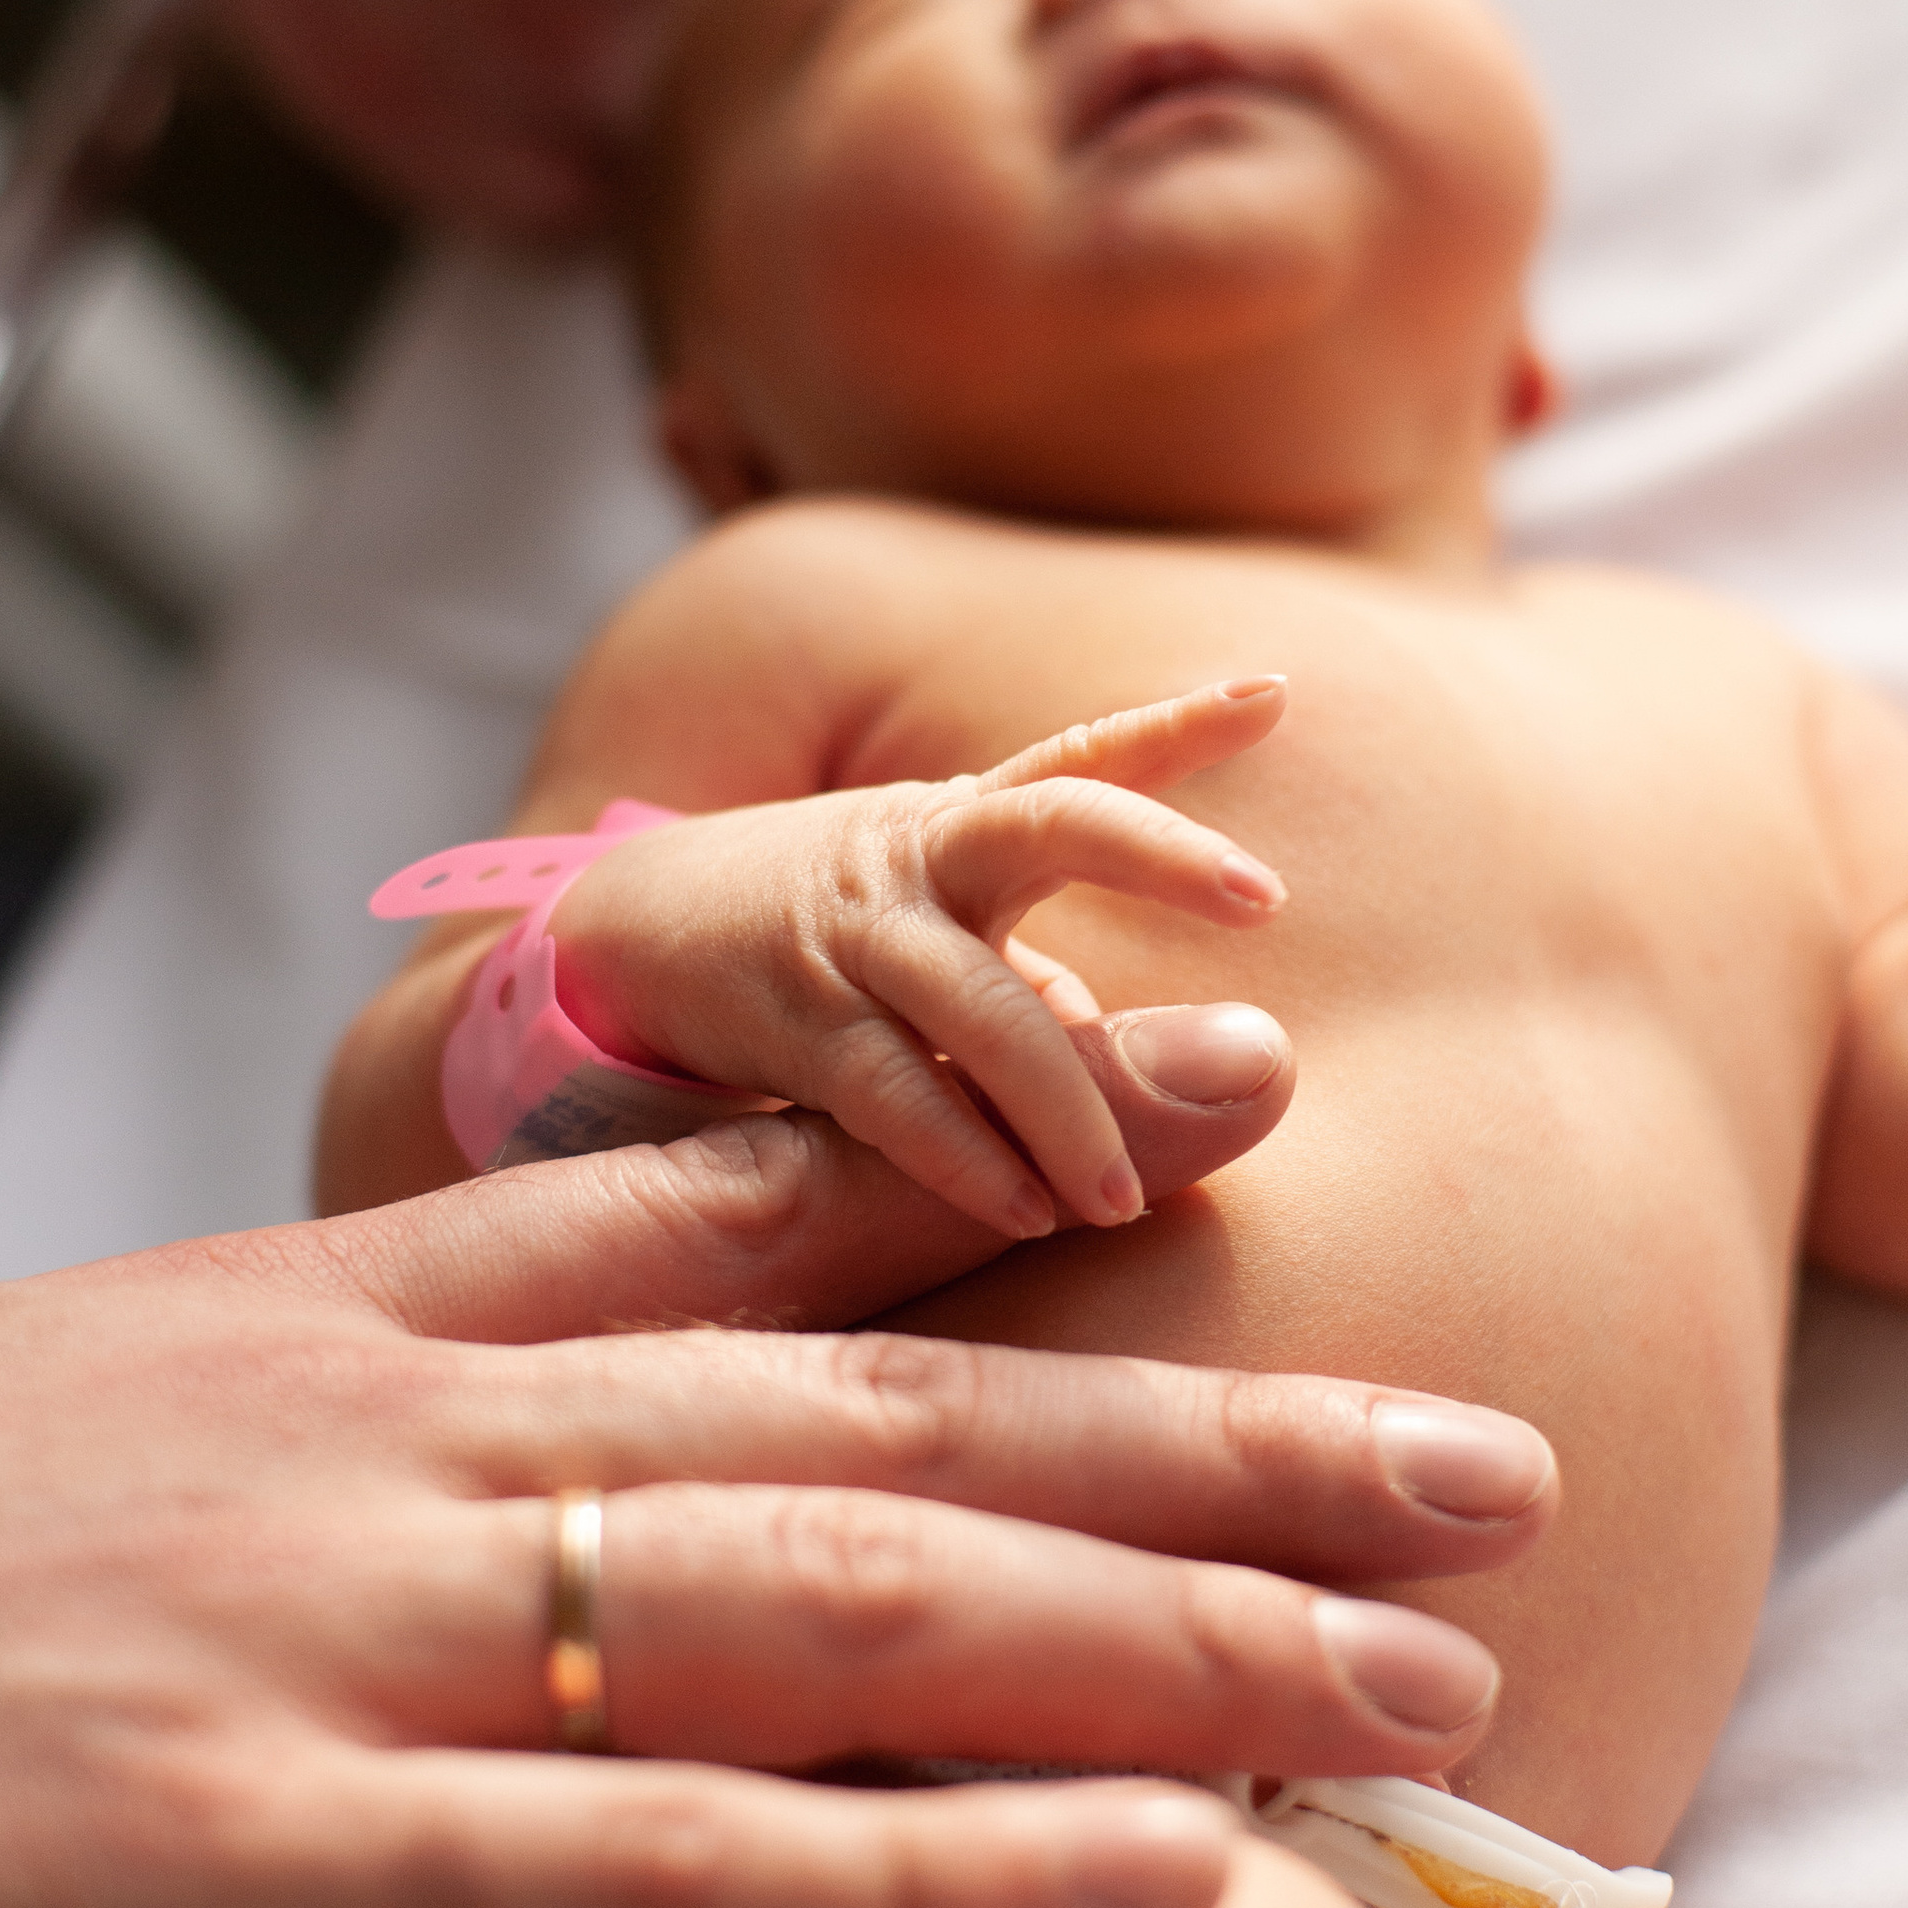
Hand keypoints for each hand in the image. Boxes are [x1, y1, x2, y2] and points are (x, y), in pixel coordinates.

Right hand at [0, 1067, 1551, 1907]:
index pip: (750, 1196)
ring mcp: (316, 1634)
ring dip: (1160, 1641)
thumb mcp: (86, 1450)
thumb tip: (507, 1491)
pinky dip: (924, 1888)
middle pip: (876, 1397)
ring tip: (1430, 1684)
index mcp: (335, 1324)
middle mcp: (374, 1431)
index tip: (1259, 1074)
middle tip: (1487, 1459)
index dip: (1029, 1135)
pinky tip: (1160, 1899)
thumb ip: (334, 1447)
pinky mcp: (225, 1863)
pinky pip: (644, 1876)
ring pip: (830, 1602)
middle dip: (1211, 1428)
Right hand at [554, 682, 1293, 1237]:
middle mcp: (921, 857)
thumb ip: (1037, 987)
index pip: (1082, 760)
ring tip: (1125, 1201)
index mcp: (966, 828)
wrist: (631, 938)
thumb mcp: (937, 932)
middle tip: (1262, 894)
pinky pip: (896, 1096)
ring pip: (988, 1009)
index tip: (1276, 692)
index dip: (1178, 724)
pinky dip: (968, 1162)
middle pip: (1053, 823)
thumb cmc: (824, 941)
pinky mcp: (795, 1020)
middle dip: (1160, 850)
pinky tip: (1026, 1214)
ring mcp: (857, 933)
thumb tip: (1136, 1064)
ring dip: (1071, 1111)